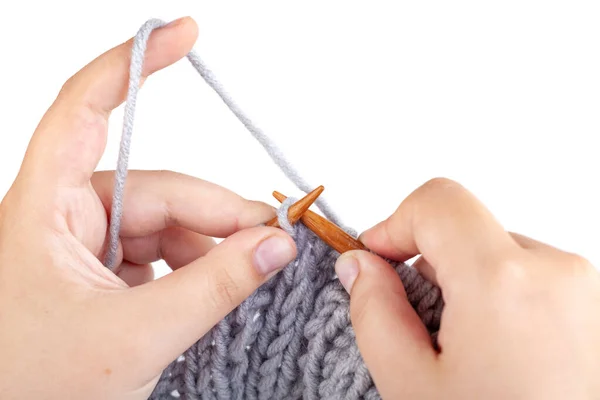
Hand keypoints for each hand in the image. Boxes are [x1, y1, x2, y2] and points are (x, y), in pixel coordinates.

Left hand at [0, 17, 296, 398]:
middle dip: (218, 211)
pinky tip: (221, 287)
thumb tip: (276, 244)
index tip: (186, 33)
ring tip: (252, 271)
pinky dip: (199, 265)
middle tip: (273, 238)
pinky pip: (165, 251)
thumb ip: (213, 286)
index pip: (85, 110)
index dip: (135, 64)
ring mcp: (87, 246)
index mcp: (44, 212)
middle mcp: (65, 217)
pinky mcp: (106, 274)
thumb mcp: (135, 336)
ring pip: (167, 222)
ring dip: (213, 244)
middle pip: (156, 187)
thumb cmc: (36, 390)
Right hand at [334, 177, 599, 398]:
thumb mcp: (412, 388)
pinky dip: (504, 303)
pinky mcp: (599, 310)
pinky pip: (535, 281)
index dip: (393, 223)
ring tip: (468, 355)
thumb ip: (374, 312)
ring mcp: (588, 290)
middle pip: (469, 230)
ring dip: (470, 288)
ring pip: (502, 257)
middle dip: (430, 267)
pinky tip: (503, 359)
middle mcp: (556, 271)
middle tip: (419, 326)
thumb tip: (359, 266)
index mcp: (503, 280)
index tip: (374, 259)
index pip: (437, 200)